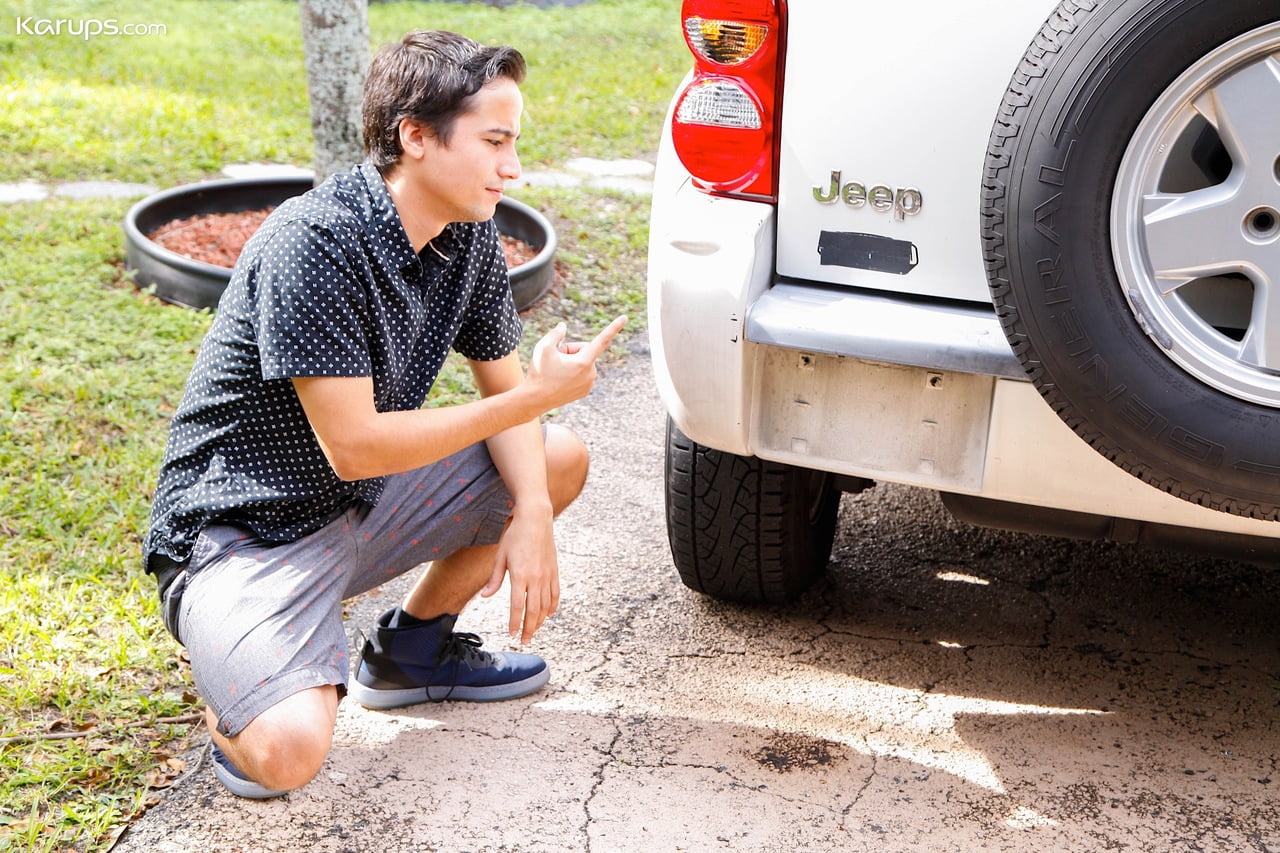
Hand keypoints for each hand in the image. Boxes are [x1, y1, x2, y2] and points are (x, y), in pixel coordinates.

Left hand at [480, 506, 558, 642]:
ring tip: (533, 631)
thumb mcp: (500, 556)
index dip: (515, 623)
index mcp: (520, 575)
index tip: (512, 634)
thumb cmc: (515, 535)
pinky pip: (555, 594)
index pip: (517, 606)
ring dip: (539, 621)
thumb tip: (486, 597)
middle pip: (533, 610)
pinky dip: (552, 606)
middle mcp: (536, 578)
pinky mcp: (554, 570)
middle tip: (524, 640)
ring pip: (545, 605)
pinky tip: (548, 614)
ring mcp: (547, 575)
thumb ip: (495, 579)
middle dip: (529, 628)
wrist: (535, 519)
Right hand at [527, 316, 626, 409]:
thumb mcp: (543, 347)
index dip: (614, 327)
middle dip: (571, 350)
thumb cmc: (539, 372)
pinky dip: (573, 372)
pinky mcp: (586, 391)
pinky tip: (560, 379)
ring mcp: (589, 384)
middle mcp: (591, 373)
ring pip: (583, 362)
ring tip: (556, 371)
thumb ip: (556, 333)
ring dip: (571, 362)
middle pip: (584, 350)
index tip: (625, 317)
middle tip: (555, 358)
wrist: (534, 400)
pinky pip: (582, 374)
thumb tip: (563, 327)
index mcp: (583, 362)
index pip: (602, 340)